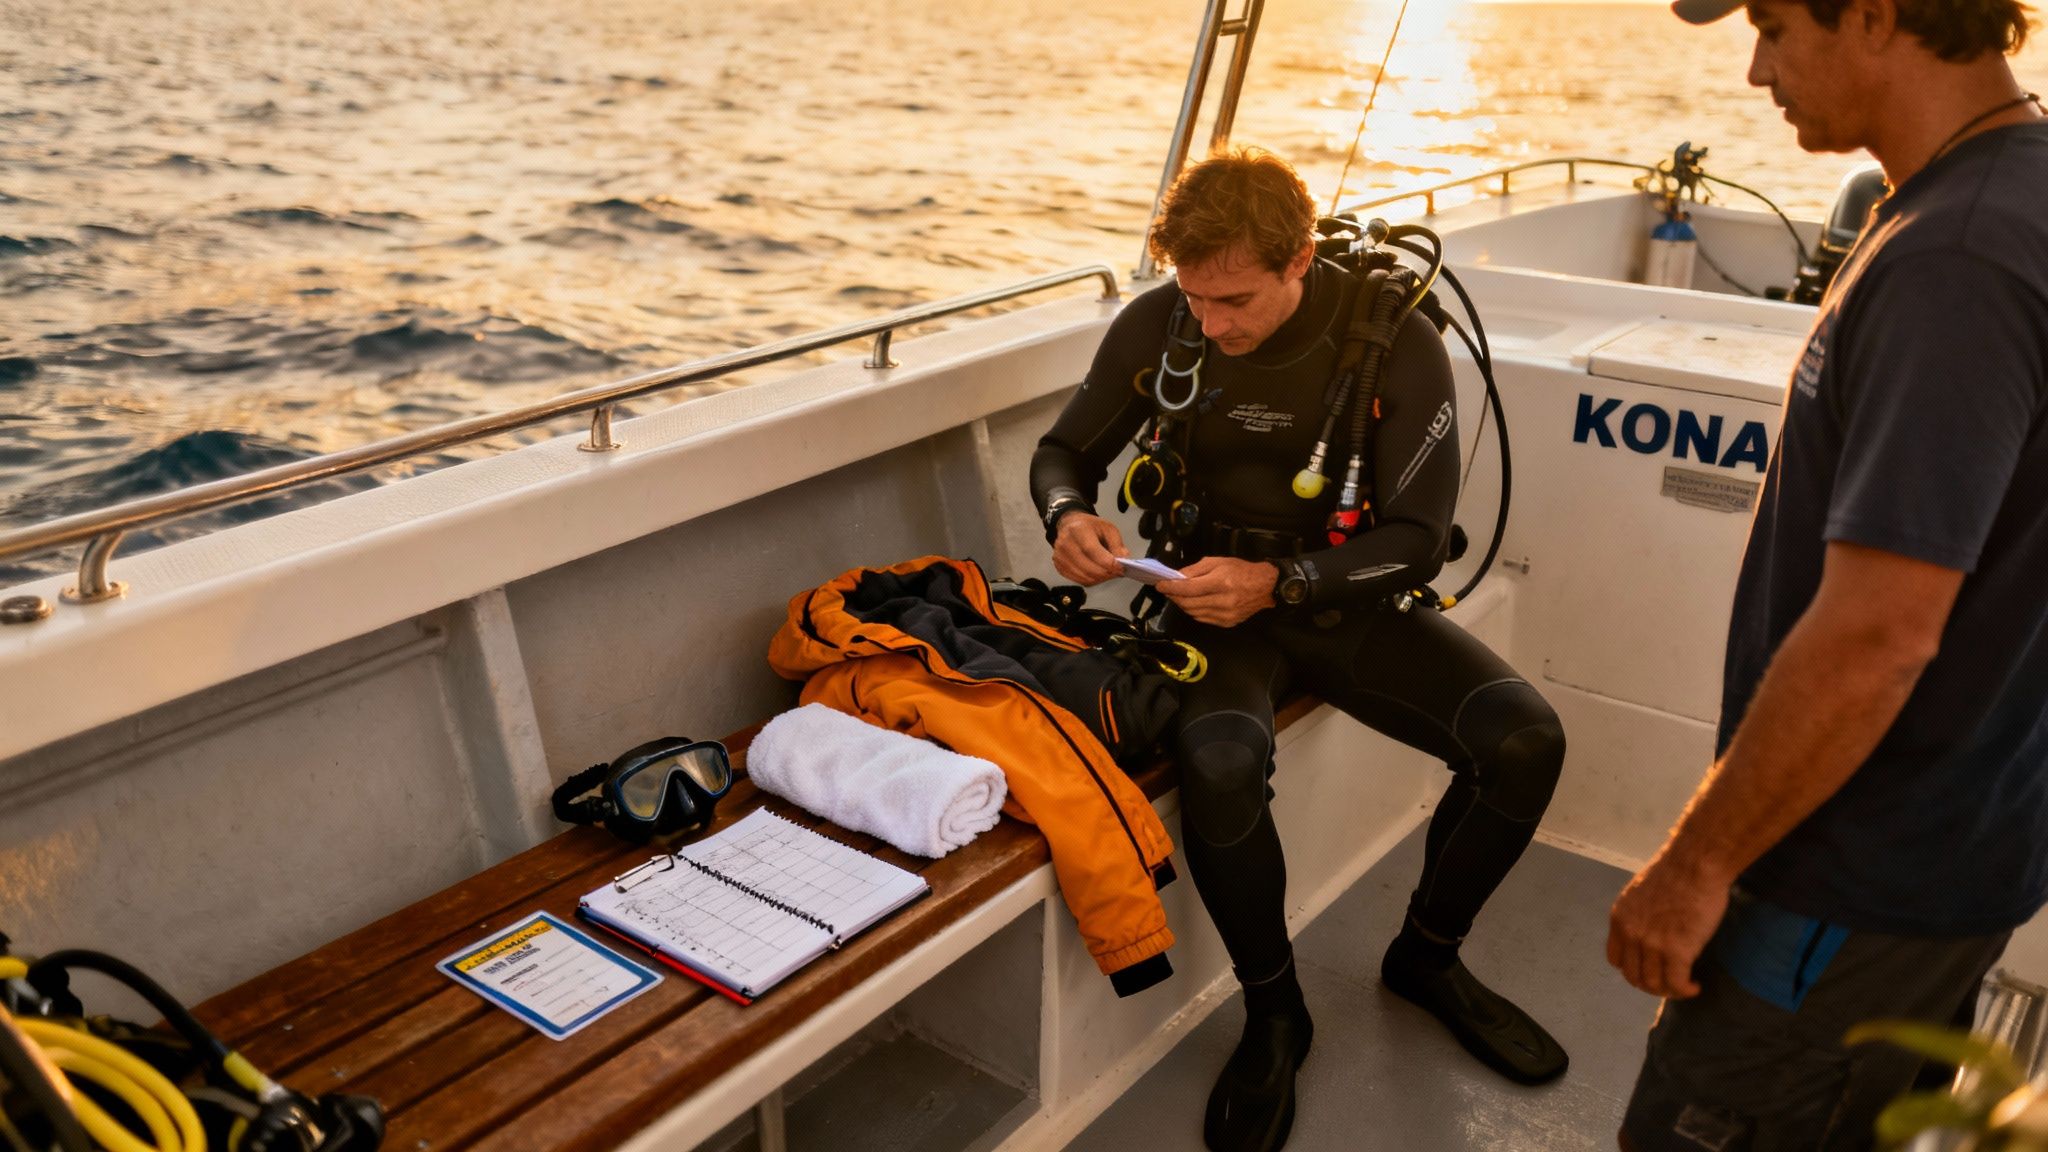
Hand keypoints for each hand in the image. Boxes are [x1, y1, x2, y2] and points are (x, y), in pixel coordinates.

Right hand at [1052, 512, 1128, 585]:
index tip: (1121, 567)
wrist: (1070, 525)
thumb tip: (1123, 561)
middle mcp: (1066, 544)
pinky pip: (1079, 581)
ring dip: (1101, 579)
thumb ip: (1117, 545)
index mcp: (1078, 530)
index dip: (1108, 562)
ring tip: (1109, 573)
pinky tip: (1098, 574)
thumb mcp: (1108, 529)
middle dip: (1107, 573)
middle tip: (1118, 572)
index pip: (1092, 550)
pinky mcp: (1059, 566)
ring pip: (1085, 578)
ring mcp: (1060, 556)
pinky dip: (1092, 580)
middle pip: (1089, 568)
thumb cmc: (1090, 527)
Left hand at [1158, 556, 1278, 627]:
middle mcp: (1222, 601)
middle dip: (1174, 596)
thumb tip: (1178, 577)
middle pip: (1188, 603)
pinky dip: (1194, 611)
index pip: (1188, 589)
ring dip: (1182, 604)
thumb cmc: (1242, 571)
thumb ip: (1196, 570)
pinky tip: (1193, 603)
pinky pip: (1203, 618)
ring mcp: (1225, 615)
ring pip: (1193, 612)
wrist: (1266, 587)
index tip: (1160, 585)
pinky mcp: (1227, 623)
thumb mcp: (1219, 562)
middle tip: (1167, 590)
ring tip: (1178, 596)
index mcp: (1220, 583)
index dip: (1171, 587)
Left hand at [1606, 848, 1730, 999]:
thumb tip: (1648, 930)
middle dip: (1651, 985)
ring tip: (1684, 986)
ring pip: (1654, 985)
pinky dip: (1685, 991)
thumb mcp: (1641, 892)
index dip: (1633, 969)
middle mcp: (1630, 934)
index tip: (1649, 969)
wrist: (1696, 863)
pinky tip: (1695, 987)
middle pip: (1633, 977)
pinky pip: (1676, 984)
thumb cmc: (1676, 871)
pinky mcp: (1677, 951)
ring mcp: (1652, 944)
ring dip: (1670, 991)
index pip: (1615, 959)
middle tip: (1670, 983)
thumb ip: (1638, 915)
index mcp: (1619, 918)